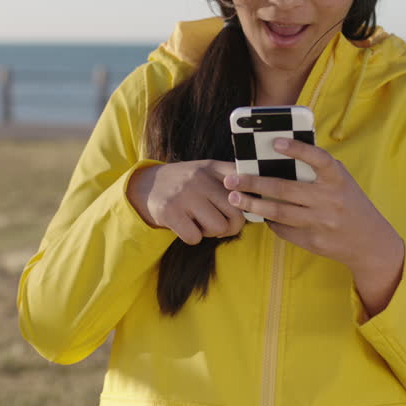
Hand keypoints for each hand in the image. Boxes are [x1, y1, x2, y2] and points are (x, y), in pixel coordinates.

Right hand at [128, 160, 246, 244]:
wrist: (145, 185)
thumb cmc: (185, 185)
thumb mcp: (206, 172)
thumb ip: (230, 179)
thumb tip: (260, 200)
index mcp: (213, 167)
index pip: (245, 182)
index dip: (252, 200)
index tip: (249, 208)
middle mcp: (201, 177)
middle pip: (237, 213)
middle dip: (232, 226)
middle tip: (221, 225)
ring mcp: (185, 193)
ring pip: (218, 227)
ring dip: (211, 233)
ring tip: (200, 223)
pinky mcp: (170, 211)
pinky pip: (195, 237)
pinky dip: (192, 237)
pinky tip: (185, 226)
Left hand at [222, 138, 401, 276]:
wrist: (370, 242)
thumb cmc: (349, 203)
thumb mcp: (341, 182)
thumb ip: (317, 170)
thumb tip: (277, 156)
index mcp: (338, 178)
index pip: (318, 158)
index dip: (297, 149)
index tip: (275, 142)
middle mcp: (330, 199)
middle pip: (285, 189)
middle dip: (254, 183)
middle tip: (232, 178)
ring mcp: (321, 222)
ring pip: (279, 212)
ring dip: (253, 205)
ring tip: (234, 197)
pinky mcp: (313, 241)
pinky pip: (284, 229)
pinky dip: (269, 220)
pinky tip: (259, 213)